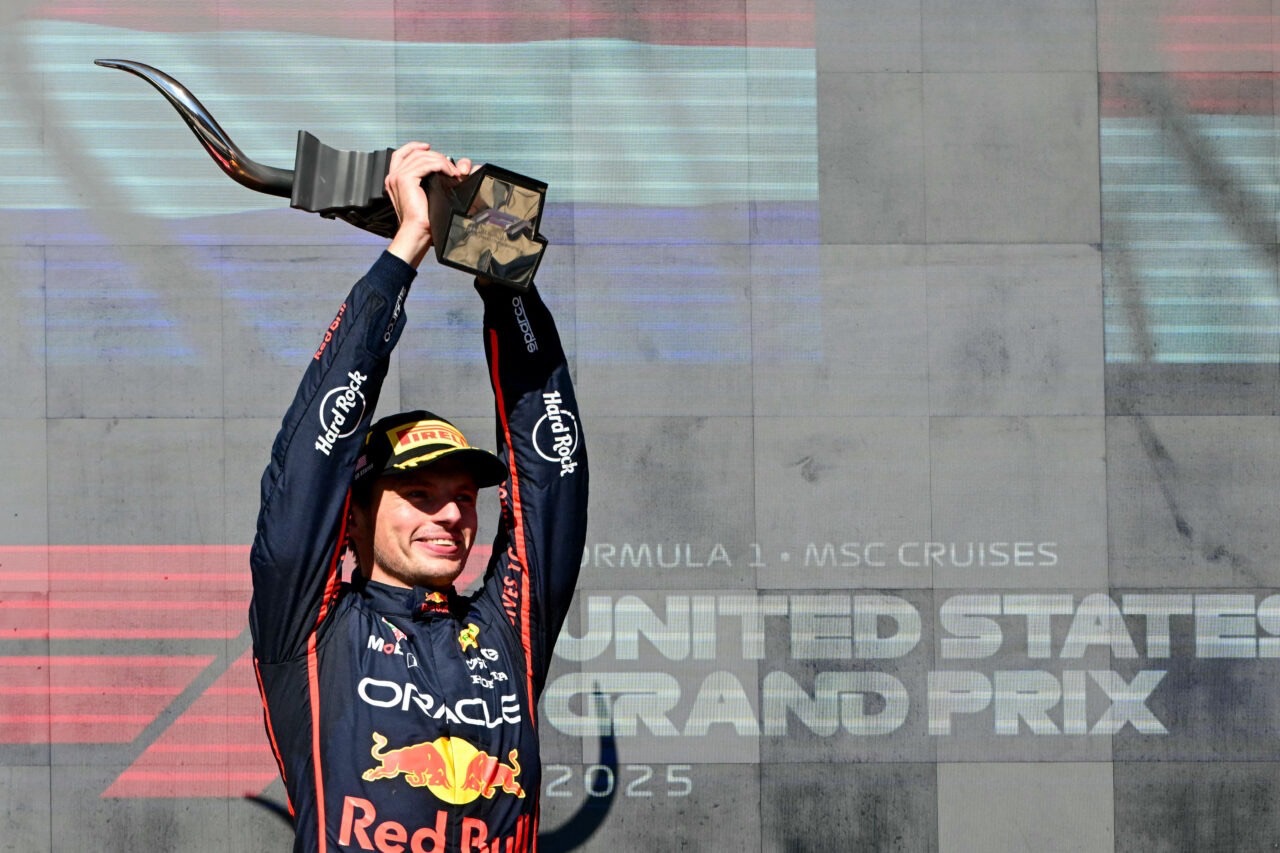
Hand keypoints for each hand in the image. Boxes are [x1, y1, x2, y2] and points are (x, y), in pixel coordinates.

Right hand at [385, 142, 471, 267]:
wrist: (416, 232)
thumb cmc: (422, 220)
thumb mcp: (424, 195)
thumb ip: (427, 180)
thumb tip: (442, 169)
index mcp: (394, 179)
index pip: (402, 153)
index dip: (415, 147)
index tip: (429, 147)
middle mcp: (393, 176)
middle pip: (416, 153)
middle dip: (436, 156)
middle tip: (451, 167)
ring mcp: (398, 176)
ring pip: (423, 157)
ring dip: (442, 162)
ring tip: (454, 173)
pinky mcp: (405, 179)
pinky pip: (426, 164)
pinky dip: (441, 165)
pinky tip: (449, 174)